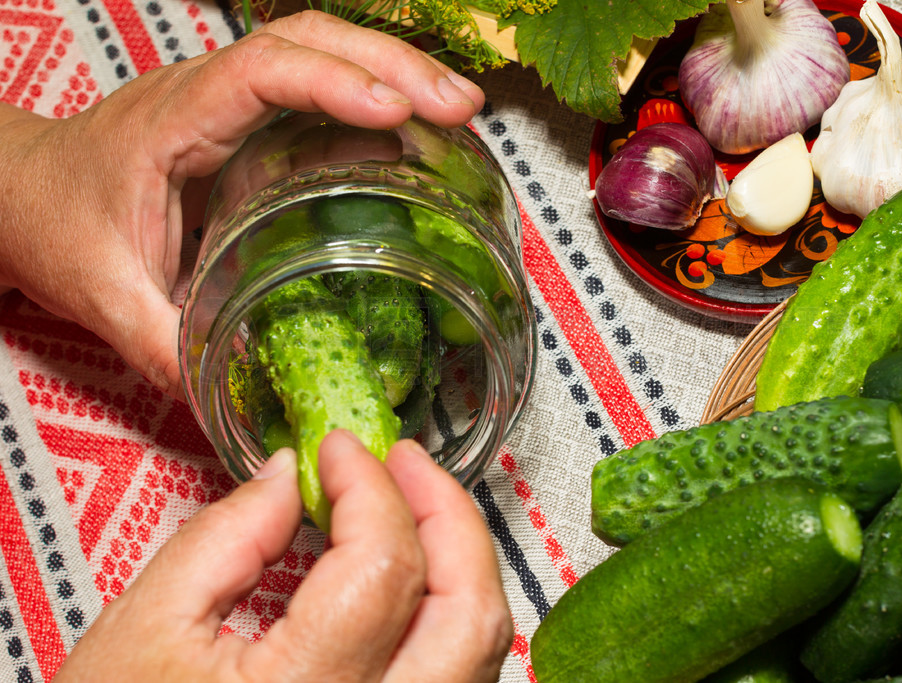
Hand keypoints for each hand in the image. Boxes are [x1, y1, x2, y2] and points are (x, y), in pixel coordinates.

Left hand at [0, 11, 484, 398]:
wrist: (19, 192)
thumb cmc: (52, 224)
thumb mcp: (106, 296)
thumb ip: (168, 350)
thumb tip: (235, 401)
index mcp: (174, 122)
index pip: (263, 73)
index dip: (334, 83)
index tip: (395, 112)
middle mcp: (207, 92)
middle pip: (312, 39)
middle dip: (393, 63)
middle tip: (460, 107)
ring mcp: (229, 99)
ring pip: (321, 47)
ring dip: (394, 67)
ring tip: (458, 109)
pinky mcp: (245, 118)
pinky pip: (316, 84)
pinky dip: (372, 92)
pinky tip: (413, 126)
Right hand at [55, 430, 512, 681]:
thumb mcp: (145, 627)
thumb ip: (225, 536)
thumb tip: (292, 473)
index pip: (381, 565)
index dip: (369, 486)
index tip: (340, 449)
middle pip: (467, 612)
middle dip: (448, 515)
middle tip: (404, 462)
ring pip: (479, 649)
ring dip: (460, 560)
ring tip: (413, 504)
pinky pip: (459, 675)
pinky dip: (448, 610)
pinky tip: (414, 571)